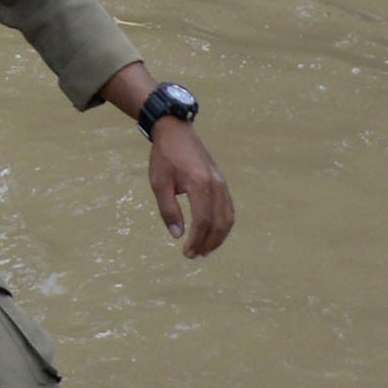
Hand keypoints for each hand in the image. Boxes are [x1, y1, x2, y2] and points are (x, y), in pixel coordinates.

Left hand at [151, 122, 235, 256]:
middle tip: (194, 255)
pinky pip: (228, 209)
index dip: (196, 240)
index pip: (203, 221)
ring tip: (205, 250)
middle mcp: (216, 185)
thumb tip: (178, 235)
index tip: (186, 252)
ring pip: (228, 218)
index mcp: (200, 184)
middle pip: (218, 223)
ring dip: (218, 237)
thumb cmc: (164, 157)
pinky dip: (223, 225)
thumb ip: (168, 210)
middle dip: (208, 243)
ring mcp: (222, 183)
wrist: (176, 132)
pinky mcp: (222, 183)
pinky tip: (213, 234)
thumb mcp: (159, 183)